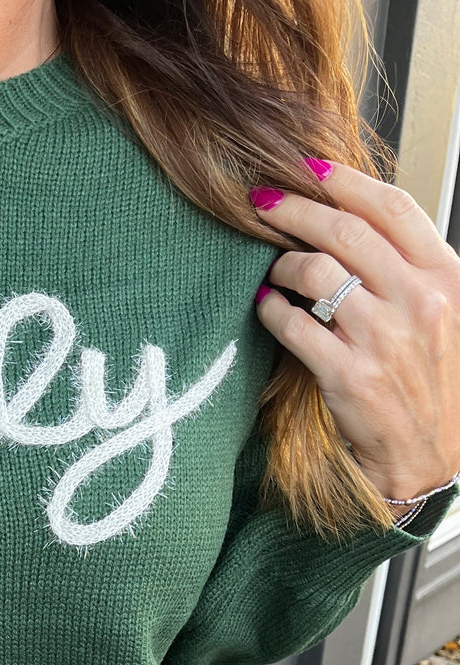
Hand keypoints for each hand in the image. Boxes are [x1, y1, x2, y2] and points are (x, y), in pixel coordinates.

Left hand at [251, 159, 459, 503]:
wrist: (428, 455)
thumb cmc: (433, 382)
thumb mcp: (445, 313)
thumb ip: (411, 268)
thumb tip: (358, 223)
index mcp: (446, 277)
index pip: (392, 208)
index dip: (346, 181)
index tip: (310, 169)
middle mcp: (417, 300)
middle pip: (345, 231)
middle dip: (295, 210)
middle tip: (263, 204)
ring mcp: (383, 338)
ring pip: (316, 273)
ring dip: (283, 264)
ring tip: (271, 269)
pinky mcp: (349, 375)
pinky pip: (295, 326)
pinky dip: (272, 311)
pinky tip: (266, 308)